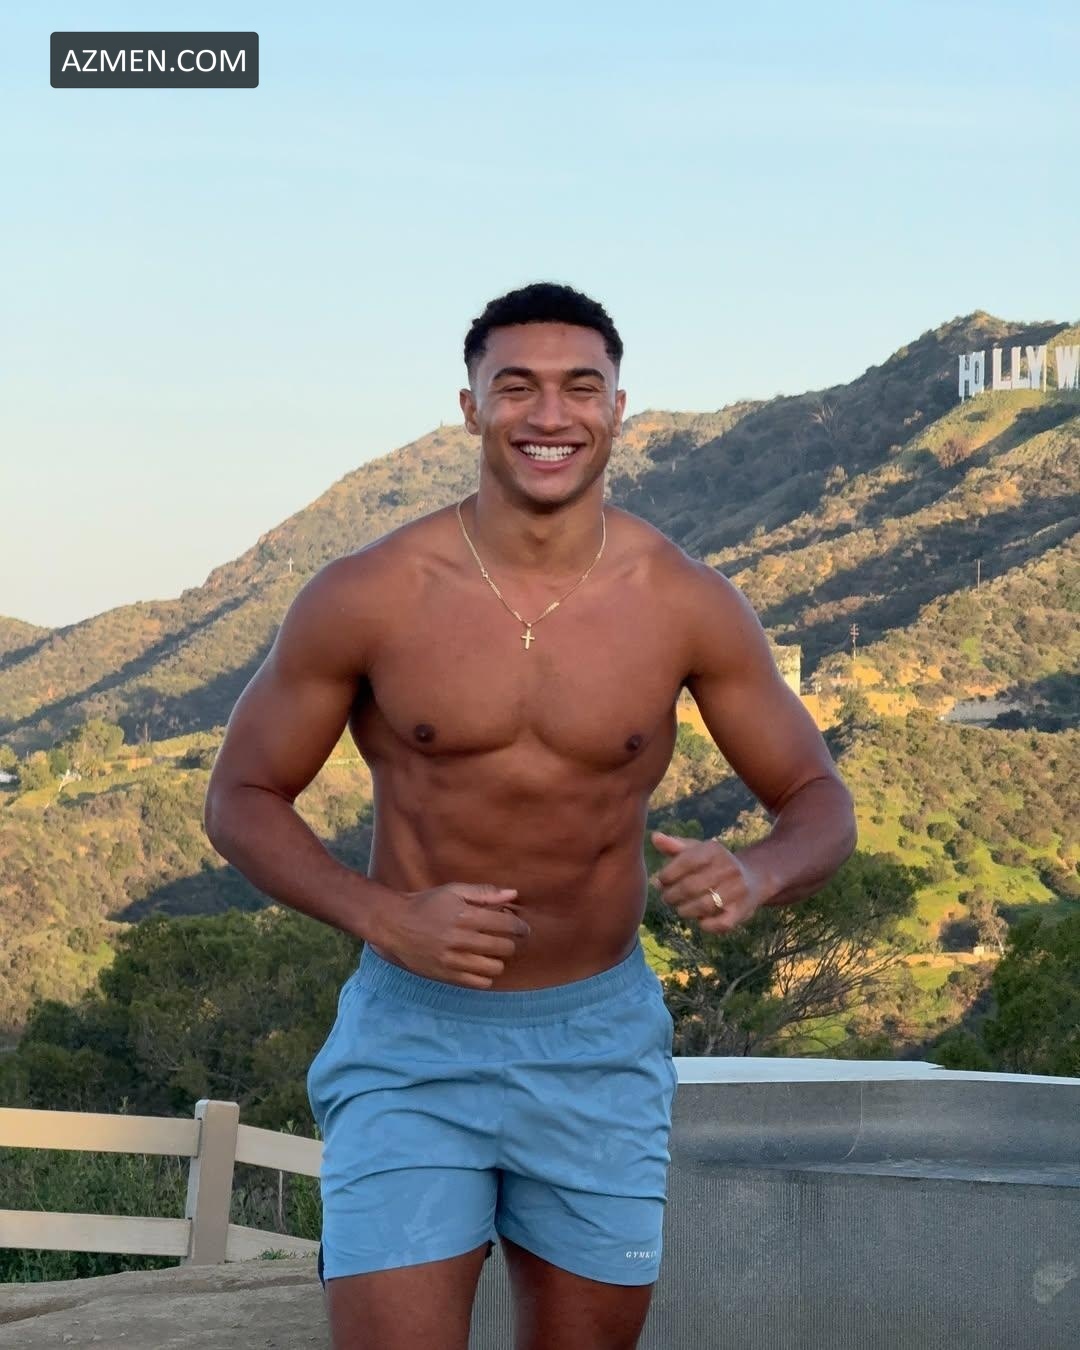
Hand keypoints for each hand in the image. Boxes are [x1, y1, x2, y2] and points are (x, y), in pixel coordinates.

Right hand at [378, 882, 529, 987]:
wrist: (395, 924)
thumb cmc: (427, 904)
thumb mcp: (453, 891)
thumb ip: (484, 893)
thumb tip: (513, 894)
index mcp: (465, 915)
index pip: (506, 924)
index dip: (520, 926)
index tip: (522, 928)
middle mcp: (461, 939)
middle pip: (504, 947)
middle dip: (509, 943)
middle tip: (505, 939)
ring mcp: (453, 960)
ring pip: (494, 967)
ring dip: (498, 960)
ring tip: (491, 953)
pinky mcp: (446, 976)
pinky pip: (479, 983)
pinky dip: (485, 976)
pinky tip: (480, 965)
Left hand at [649, 831, 765, 933]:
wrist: (754, 877)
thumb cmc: (715, 863)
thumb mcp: (697, 850)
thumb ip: (675, 846)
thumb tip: (655, 838)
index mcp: (714, 850)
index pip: (685, 862)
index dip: (667, 875)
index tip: (660, 881)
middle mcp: (729, 868)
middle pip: (690, 887)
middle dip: (672, 895)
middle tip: (666, 898)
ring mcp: (737, 890)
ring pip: (703, 906)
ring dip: (684, 910)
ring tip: (679, 908)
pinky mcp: (742, 911)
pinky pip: (720, 924)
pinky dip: (706, 925)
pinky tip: (700, 920)